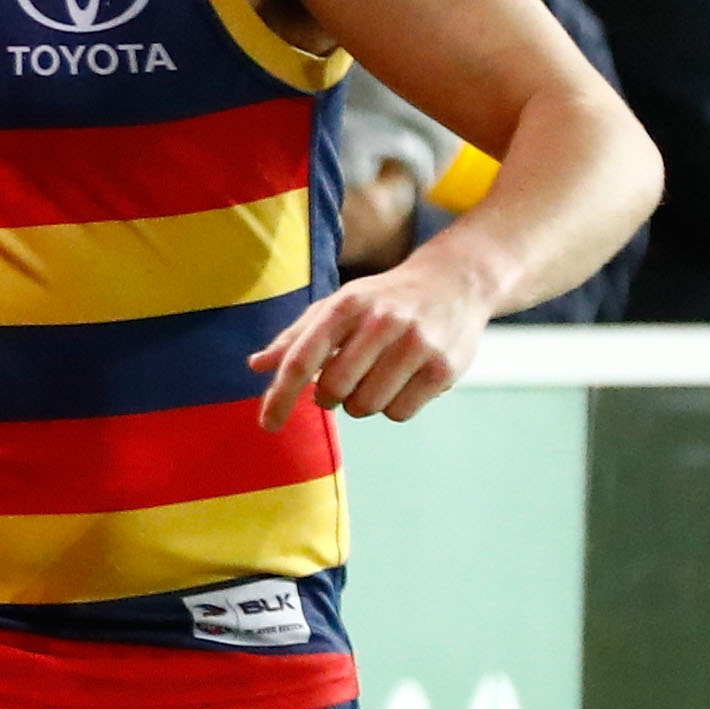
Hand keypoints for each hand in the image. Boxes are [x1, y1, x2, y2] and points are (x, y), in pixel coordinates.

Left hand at [250, 247, 496, 429]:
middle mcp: (380, 322)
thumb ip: (296, 337)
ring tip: (375, 378)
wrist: (454, 283)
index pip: (301, 358)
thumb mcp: (337, 306)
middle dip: (329, 396)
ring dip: (362, 403)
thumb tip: (255, 366)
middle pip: (334, 389)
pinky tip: (403, 382)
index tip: (267, 424)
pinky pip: (400, 413)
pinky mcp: (444, 369)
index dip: (280, 395)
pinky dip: (393, 408)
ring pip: (367, 406)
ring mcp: (415, 346)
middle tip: (340, 384)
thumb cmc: (382, 300)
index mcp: (345, 305)